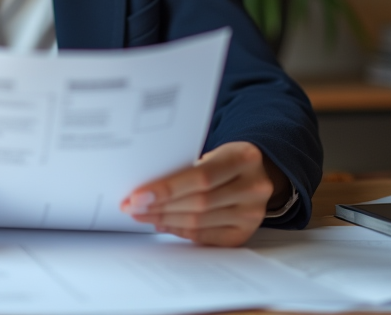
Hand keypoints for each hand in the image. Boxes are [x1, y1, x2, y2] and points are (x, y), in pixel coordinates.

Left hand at [119, 141, 287, 246]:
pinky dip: (179, 230)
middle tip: (132, 207)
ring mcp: (252, 213)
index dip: (166, 188)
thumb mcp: (214, 153)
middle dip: (159, 206)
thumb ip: (187, 168)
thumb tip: (147, 188)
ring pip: (199, 222)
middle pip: (198, 203)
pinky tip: (162, 223)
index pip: (200, 177)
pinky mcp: (245, 233)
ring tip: (142, 215)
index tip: (137, 196)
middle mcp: (254, 187)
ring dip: (165, 219)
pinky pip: (205, 236)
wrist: (258, 173)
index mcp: (244, 158)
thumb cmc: (226, 160)